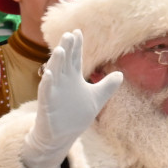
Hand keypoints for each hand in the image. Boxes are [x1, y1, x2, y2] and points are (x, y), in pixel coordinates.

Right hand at [20, 31, 124, 167]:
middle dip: (66, 49)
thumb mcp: (96, 99)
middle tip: (69, 34)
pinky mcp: (47, 104)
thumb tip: (121, 74)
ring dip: (56, 62)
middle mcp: (62, 81)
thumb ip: (107, 86)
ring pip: (54, 73)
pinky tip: (49, 74)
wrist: (61, 135)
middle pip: (64, 61)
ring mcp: (54, 91)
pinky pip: (46, 92)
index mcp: (73, 77)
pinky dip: (47, 83)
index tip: (78, 32)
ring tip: (59, 50)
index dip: (76, 46)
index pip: (74, 58)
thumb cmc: (75, 115)